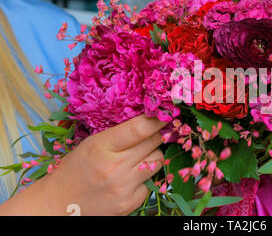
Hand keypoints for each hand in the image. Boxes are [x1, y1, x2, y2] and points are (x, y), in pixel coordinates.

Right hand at [0, 115, 165, 215]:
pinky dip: (145, 178)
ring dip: (152, 156)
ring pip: (158, 161)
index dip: (156, 119)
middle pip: (154, 143)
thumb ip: (119, 133)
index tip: (165, 114)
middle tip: (147, 137)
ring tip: (136, 159)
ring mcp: (124, 187)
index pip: (139, 129)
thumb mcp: (92, 143)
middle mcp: (115, 167)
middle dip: (155, 136)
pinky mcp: (130, 203)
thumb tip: (150, 120)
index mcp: (101, 146)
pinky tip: (129, 179)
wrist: (59, 203)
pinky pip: (151, 182)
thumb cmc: (76, 168)